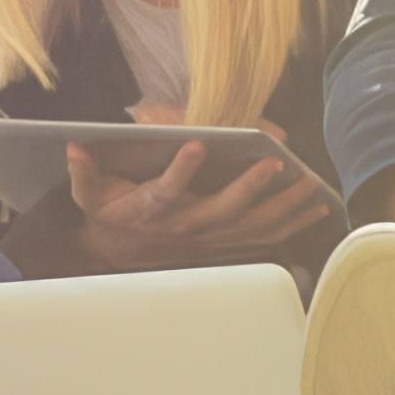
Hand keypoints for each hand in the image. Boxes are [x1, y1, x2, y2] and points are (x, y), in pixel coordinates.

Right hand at [68, 131, 330, 270]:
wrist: (121, 249)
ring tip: (311, 185)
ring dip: (284, 207)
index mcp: (152, 208)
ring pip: (253, 225)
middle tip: (275, 166)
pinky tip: (320, 208)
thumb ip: (84, 171)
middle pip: (222, 209)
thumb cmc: (111, 210)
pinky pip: (266, 235)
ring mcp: (211, 235)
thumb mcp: (89, 192)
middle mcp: (186, 224)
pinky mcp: (229, 241)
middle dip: (250, 189)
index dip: (180, 171)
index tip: (195, 145)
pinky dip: (294, 223)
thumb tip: (74, 146)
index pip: (165, 189)